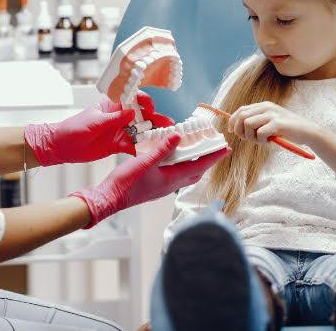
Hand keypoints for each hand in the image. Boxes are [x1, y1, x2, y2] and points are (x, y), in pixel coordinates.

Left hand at [25, 92, 173, 165]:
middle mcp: (118, 117)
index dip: (144, 101)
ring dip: (153, 133)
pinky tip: (153, 151)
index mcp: (112, 105)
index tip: (150, 107)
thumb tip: (132, 112)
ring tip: (166, 137)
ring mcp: (119, 131)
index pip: (132, 98)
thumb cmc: (73, 128)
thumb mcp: (94, 122)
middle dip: (155, 118)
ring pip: (140, 131)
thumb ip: (114, 118)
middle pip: (141, 115)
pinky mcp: (117, 145)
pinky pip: (133, 145)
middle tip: (167, 123)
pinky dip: (142, 148)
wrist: (61, 147)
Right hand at [71, 133, 229, 227]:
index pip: (199, 166)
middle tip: (216, 148)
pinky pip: (174, 174)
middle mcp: (170, 184)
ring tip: (199, 149)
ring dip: (194, 162)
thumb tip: (178, 137)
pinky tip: (174, 157)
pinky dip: (180, 164)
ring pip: (185, 173)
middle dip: (207, 159)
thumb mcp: (144, 162)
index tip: (226, 149)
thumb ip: (162, 150)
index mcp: (171, 179)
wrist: (109, 199)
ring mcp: (162, 186)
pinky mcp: (155, 185)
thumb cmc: (125, 183)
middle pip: (196, 171)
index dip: (213, 157)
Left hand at [228, 101, 318, 145]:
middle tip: (249, 139)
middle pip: (241, 116)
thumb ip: (257, 121)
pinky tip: (270, 141)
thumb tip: (236, 127)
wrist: (308, 131)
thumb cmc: (287, 129)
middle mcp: (266, 107)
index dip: (233, 121)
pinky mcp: (277, 123)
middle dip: (240, 130)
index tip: (232, 131)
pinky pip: (259, 133)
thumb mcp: (270, 122)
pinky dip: (261, 140)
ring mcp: (272, 114)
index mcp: (264, 105)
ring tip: (262, 140)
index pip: (241, 110)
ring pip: (248, 124)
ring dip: (251, 137)